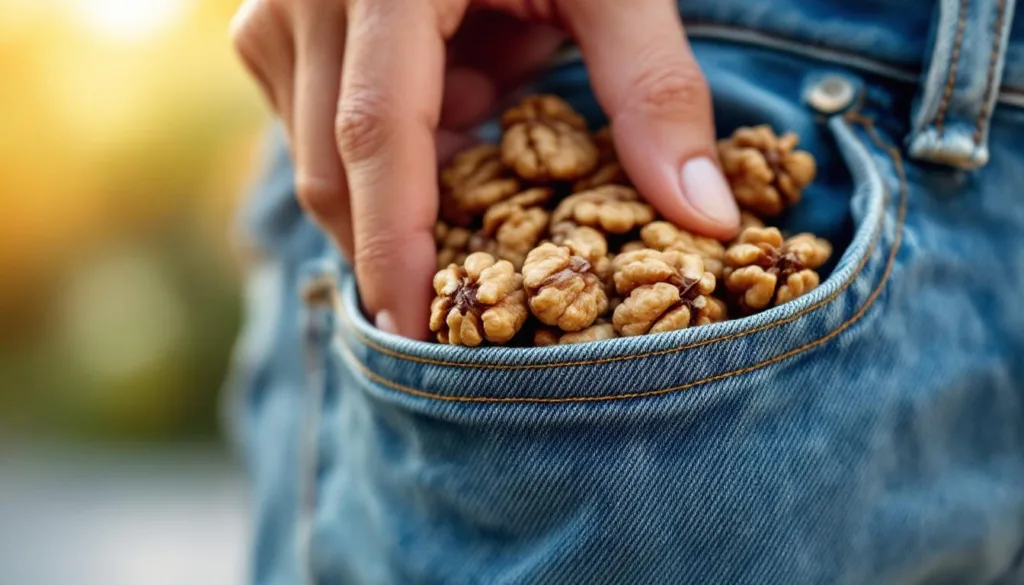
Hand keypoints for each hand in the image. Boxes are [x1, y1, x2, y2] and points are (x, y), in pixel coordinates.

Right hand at [231, 0, 739, 338]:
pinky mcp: (274, 32)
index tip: (418, 333)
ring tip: (492, 103)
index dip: (396, 247)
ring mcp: (274, 14)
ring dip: (412, 174)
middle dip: (406, 232)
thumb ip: (654, 89)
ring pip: (324, 158)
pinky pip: (320, 129)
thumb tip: (705, 216)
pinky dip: (396, 144)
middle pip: (337, 169)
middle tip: (490, 260)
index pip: (375, 137)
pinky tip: (459, 84)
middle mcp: (304, 0)